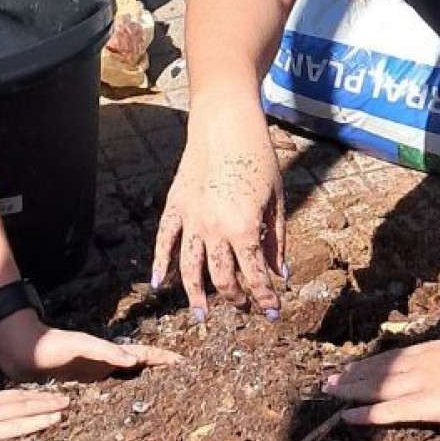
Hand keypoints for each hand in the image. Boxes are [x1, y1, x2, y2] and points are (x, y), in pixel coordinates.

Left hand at [0, 310, 181, 382]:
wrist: (20, 350)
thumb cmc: (50, 345)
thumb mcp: (79, 345)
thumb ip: (105, 351)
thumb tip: (134, 359)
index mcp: (110, 352)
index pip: (144, 355)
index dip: (164, 359)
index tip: (186, 364)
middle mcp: (106, 363)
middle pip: (140, 368)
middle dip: (161, 372)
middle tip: (183, 383)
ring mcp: (95, 375)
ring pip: (127, 381)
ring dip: (145, 385)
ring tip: (163, 397)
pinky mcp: (82, 386)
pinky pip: (110, 392)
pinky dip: (123, 397)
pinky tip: (125, 410)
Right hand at [0, 389, 68, 440]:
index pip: (2, 398)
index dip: (25, 397)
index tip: (43, 397)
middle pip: (14, 398)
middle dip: (41, 397)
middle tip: (65, 397)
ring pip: (17, 409)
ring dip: (44, 407)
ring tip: (65, 406)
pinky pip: (10, 426)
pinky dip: (33, 422)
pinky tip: (50, 421)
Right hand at [150, 106, 286, 318]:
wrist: (226, 125)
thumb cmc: (259, 158)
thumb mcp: (277, 199)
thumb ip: (277, 239)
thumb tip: (281, 274)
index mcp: (244, 229)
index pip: (255, 276)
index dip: (265, 298)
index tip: (272, 312)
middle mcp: (215, 230)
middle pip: (222, 278)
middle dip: (236, 297)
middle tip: (244, 307)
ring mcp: (191, 220)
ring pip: (190, 269)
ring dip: (196, 296)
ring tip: (202, 315)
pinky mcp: (175, 206)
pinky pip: (163, 242)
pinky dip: (160, 264)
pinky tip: (158, 283)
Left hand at [322, 333, 439, 425]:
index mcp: (435, 349)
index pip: (395, 356)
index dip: (372, 362)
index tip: (354, 364)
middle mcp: (421, 363)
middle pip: (379, 370)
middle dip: (352, 374)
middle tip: (329, 378)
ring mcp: (421, 383)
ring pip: (376, 387)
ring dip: (350, 389)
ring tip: (328, 391)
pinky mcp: (426, 405)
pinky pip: (388, 410)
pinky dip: (365, 413)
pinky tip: (346, 416)